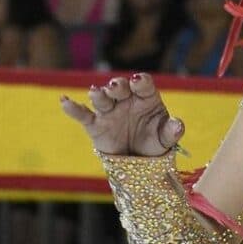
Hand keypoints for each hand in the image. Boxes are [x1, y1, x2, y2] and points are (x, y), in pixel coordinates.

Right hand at [60, 73, 183, 156]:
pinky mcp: (95, 125)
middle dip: (118, 86)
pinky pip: (83, 115)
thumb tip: (178, 125)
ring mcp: (110, 111)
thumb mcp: (165, 138)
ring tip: (96, 92)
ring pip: (103, 98)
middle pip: (121, 88)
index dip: (140, 82)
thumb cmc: (155, 142)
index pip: (144, 85)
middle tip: (116, 86)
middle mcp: (126, 100)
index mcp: (146, 98)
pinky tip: (64, 101)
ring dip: (99, 94)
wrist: (138, 162)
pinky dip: (73, 108)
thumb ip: (172, 131)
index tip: (137, 81)